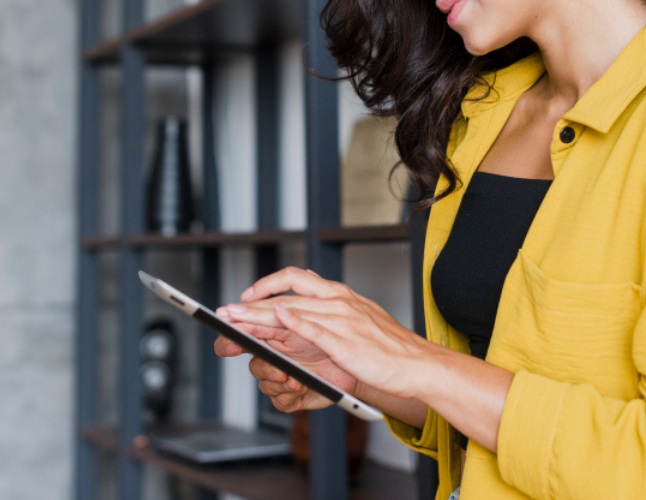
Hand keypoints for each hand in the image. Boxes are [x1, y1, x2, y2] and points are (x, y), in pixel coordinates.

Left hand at [226, 267, 436, 401]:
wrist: (418, 364)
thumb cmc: (389, 348)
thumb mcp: (360, 317)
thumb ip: (333, 307)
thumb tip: (307, 295)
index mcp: (341, 296)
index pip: (297, 281)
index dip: (268, 286)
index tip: (246, 295)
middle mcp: (340, 302)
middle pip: (288, 296)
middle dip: (253, 303)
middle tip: (228, 310)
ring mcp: (343, 320)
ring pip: (294, 310)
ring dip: (262, 314)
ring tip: (237, 318)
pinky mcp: (347, 342)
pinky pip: (317, 328)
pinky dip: (297, 322)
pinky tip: (278, 319)